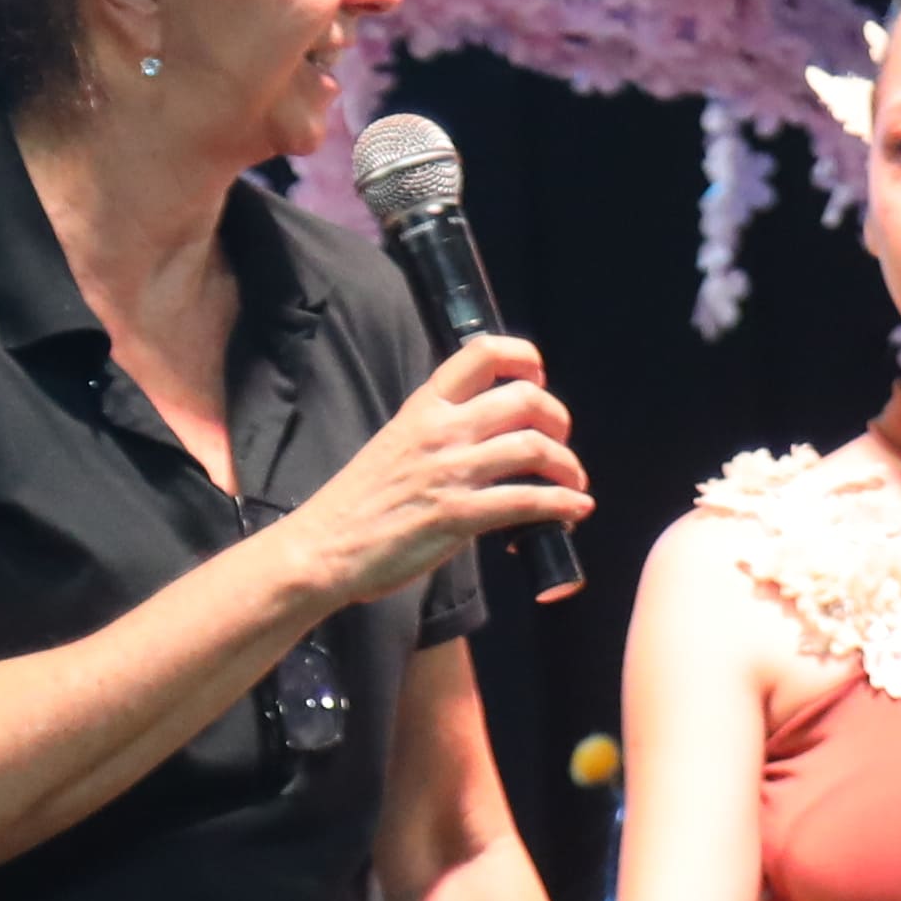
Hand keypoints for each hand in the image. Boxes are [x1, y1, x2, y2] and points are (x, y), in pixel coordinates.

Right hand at [292, 333, 588, 613]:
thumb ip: (438, 430)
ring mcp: (451, 471)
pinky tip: (575, 512)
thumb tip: (487, 434)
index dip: (525, 358)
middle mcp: (441, 429)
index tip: (539, 378)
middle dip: (558, 419)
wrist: (324, 547)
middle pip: (525, 399)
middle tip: (561, 442)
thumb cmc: (360, 503)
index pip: (482, 353)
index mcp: (424, 406)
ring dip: (568, 466)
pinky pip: (528, 502)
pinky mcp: (458, 516)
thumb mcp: (396, 442)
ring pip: (534, 447)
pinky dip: (563, 505)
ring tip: (572, 483)